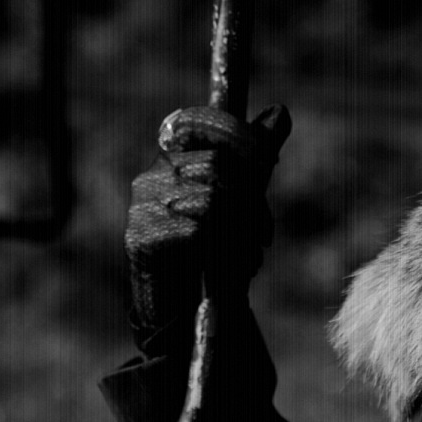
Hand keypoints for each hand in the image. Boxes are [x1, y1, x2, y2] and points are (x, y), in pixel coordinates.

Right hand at [125, 104, 290, 353]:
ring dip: (242, 230)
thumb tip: (281, 111)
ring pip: (213, 198)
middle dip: (252, 198)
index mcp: (173, 157)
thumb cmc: (215, 249)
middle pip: (219, 165)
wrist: (186, 310)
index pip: (196, 120)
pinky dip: (221, 250)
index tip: (266, 158)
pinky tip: (222, 267)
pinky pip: (198, 229)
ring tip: (246, 254)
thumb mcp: (243, 196)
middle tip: (263, 232)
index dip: (235, 133)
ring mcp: (142, 204)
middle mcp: (152, 175)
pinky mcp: (139, 236)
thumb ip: (257, 154)